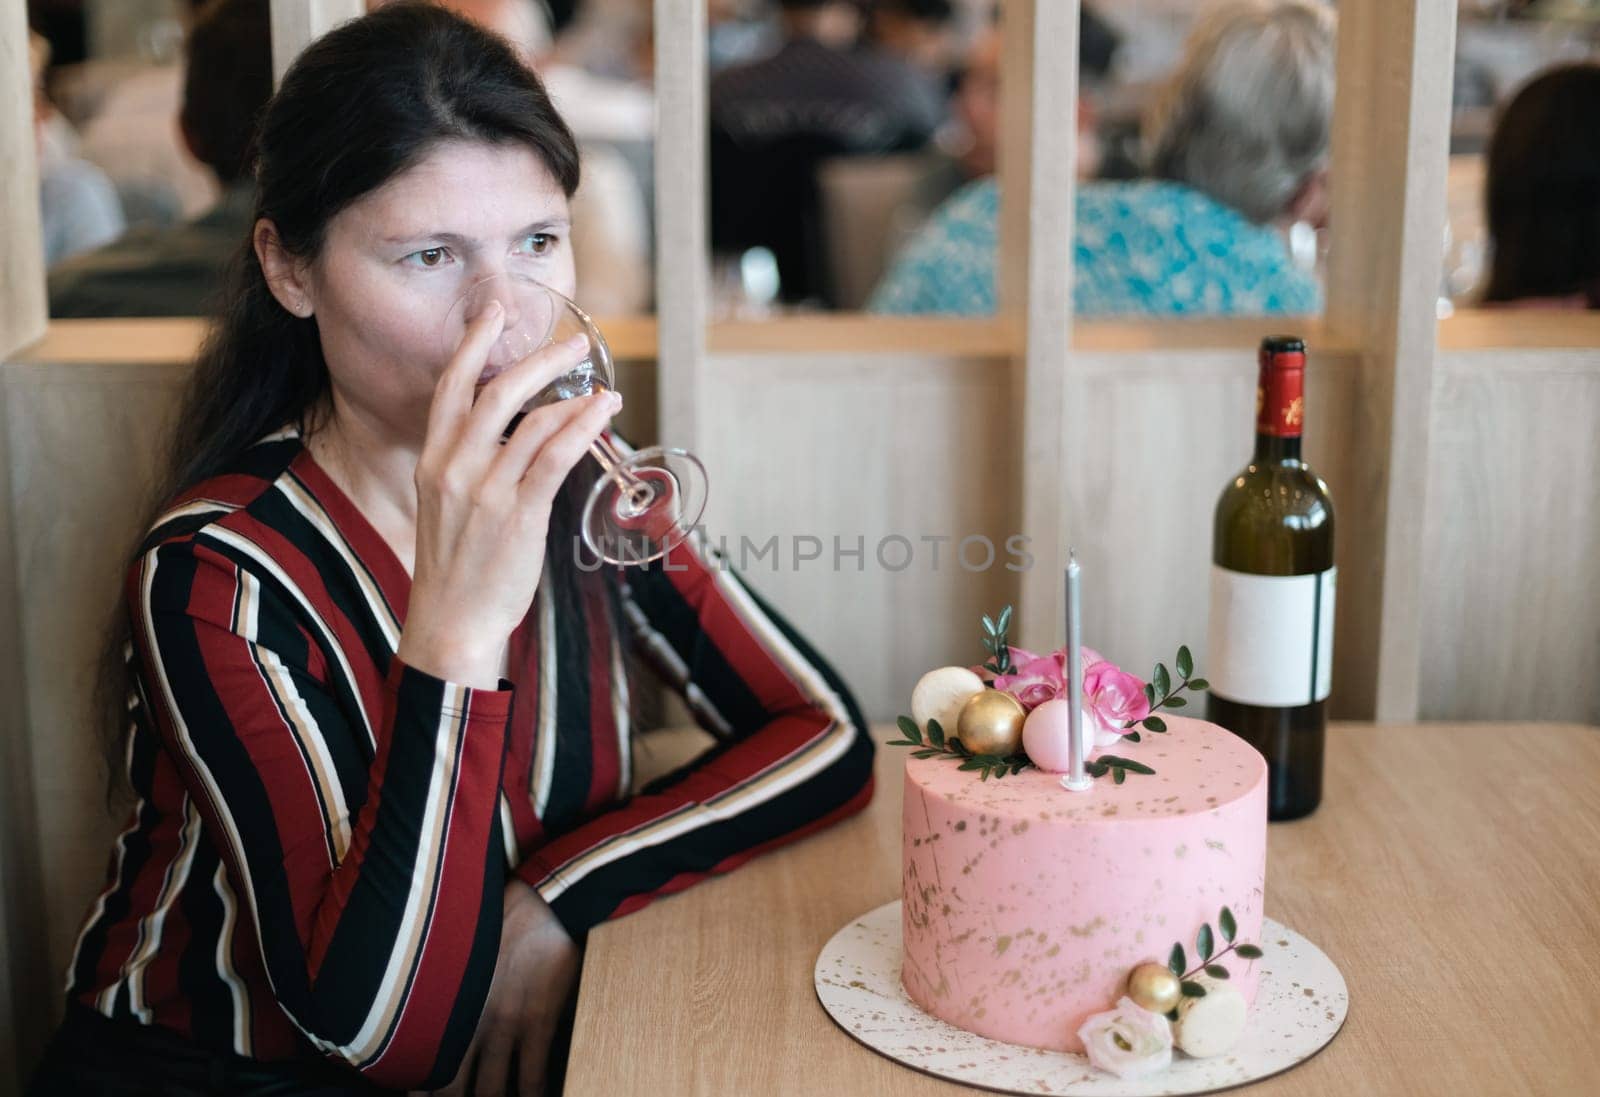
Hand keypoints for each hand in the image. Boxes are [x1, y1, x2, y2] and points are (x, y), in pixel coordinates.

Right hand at [398, 301, 621, 687]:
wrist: (451, 623)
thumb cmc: (455, 567)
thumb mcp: (444, 506)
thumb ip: (469, 466)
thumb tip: (515, 435)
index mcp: (432, 461)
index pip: (451, 388)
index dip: (474, 345)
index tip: (495, 313)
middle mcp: (454, 468)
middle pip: (498, 392)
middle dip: (539, 360)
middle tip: (573, 344)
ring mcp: (486, 492)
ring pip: (534, 422)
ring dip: (574, 397)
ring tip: (603, 388)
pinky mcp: (519, 515)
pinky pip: (555, 457)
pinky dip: (583, 428)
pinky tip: (603, 414)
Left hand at [420, 879, 579, 1096]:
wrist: (540, 901)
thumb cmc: (497, 917)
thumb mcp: (461, 953)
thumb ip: (453, 986)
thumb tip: (442, 1008)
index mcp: (449, 1004)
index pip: (424, 1061)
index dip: (420, 1089)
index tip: (418, 1096)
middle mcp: (471, 1022)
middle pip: (452, 1086)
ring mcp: (505, 1025)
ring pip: (491, 1089)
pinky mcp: (538, 1022)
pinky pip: (532, 1075)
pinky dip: (531, 1095)